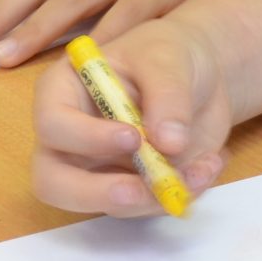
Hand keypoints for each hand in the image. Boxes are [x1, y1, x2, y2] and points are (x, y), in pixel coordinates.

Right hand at [29, 17, 233, 217]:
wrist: (201, 76)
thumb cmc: (168, 54)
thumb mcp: (169, 58)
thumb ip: (168, 96)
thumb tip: (169, 144)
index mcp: (63, 92)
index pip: (53, 125)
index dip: (86, 138)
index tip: (132, 137)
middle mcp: (71, 138)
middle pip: (54, 182)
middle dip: (97, 194)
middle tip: (140, 191)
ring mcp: (99, 168)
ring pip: (109, 203)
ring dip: (157, 196)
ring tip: (201, 168)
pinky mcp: (132, 187)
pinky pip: (149, 206)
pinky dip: (181, 194)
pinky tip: (208, 166)